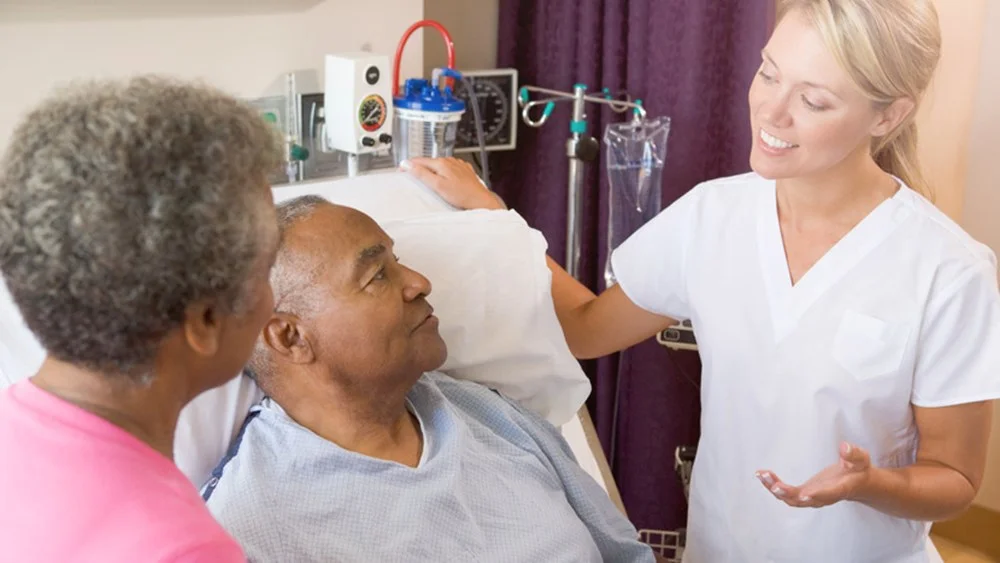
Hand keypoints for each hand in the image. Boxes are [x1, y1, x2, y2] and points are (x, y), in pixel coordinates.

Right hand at [400, 157, 504, 209]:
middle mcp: (450, 160)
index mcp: (441, 163)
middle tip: (413, 176)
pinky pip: (450, 168)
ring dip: (433, 170)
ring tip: (429, 180)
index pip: (419, 160)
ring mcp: (458, 164)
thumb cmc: (461, 195)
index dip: (408, 165)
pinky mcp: (464, 169)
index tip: (402, 169)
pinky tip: (445, 180)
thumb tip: (409, 165)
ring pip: (440, 164)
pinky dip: (444, 172)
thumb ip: (423, 174)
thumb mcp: (438, 186)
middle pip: (429, 162)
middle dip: (420, 168)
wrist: (479, 199)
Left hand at [756, 442, 871, 507]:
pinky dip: (773, 486)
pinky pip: (786, 493)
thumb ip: (853, 454)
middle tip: (774, 485)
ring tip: (762, 475)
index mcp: (839, 489)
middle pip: (803, 500)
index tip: (804, 495)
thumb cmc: (858, 470)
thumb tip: (844, 447)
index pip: (828, 494)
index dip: (816, 496)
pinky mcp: (803, 494)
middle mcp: (822, 497)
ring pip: (790, 499)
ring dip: (775, 489)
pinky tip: (762, 475)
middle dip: (788, 493)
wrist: (856, 483)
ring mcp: (811, 497)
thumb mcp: (861, 459)